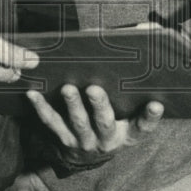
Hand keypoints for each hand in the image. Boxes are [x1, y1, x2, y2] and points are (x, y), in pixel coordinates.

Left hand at [27, 83, 163, 154]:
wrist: (91, 155)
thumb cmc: (115, 123)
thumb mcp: (131, 115)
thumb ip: (137, 88)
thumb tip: (147, 35)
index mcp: (128, 133)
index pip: (143, 126)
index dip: (150, 116)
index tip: (156, 104)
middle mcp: (107, 139)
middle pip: (105, 123)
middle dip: (100, 106)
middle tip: (94, 89)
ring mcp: (84, 140)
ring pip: (78, 123)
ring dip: (72, 105)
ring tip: (68, 89)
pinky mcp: (63, 139)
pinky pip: (52, 123)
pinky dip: (42, 108)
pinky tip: (33, 94)